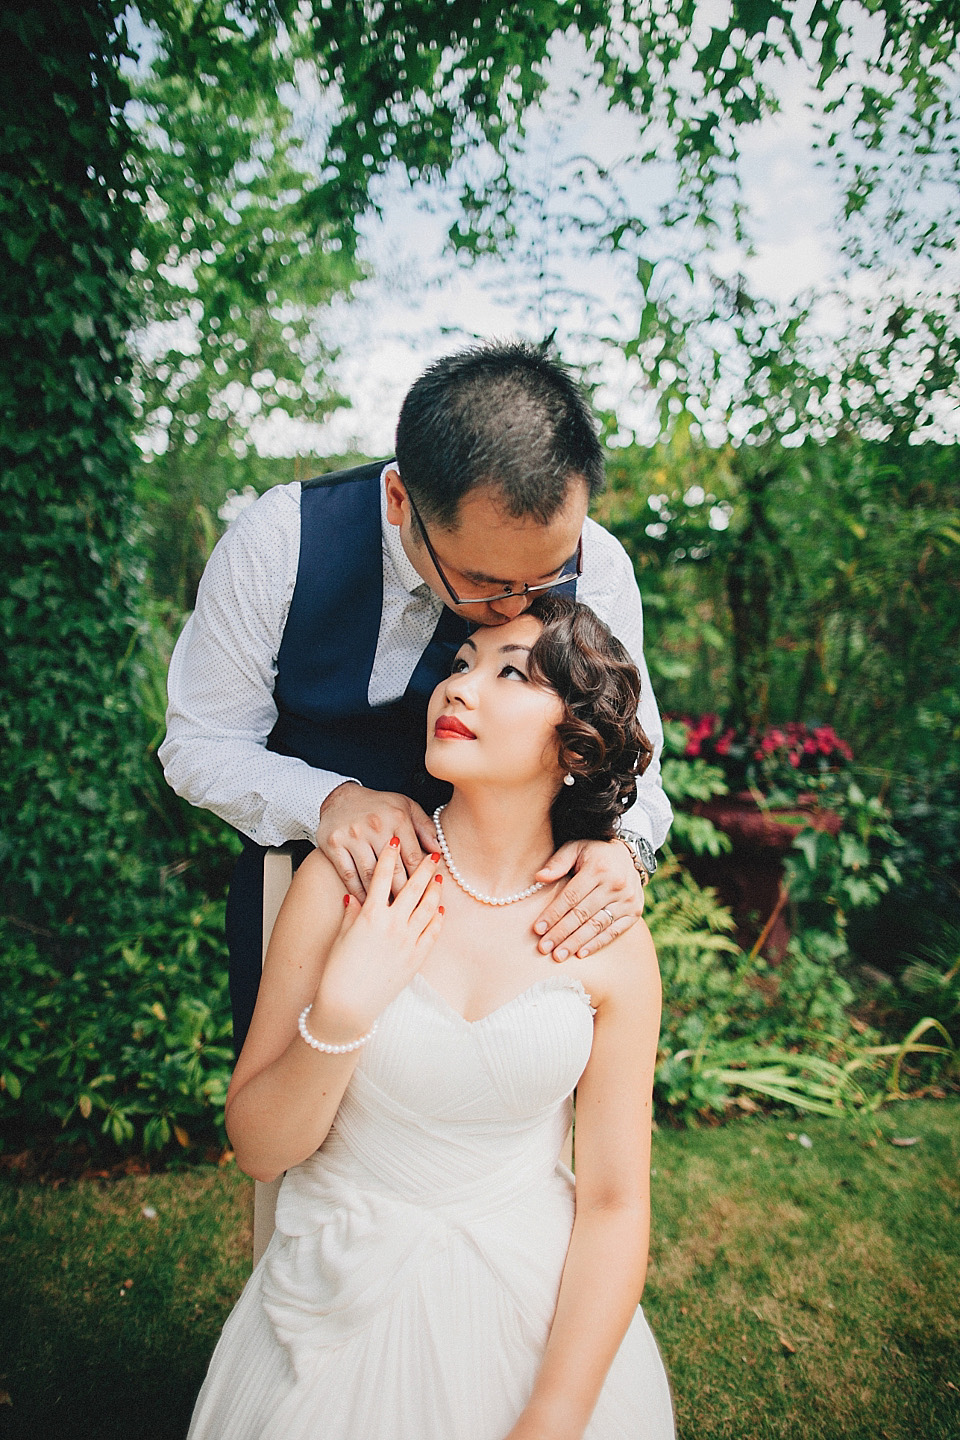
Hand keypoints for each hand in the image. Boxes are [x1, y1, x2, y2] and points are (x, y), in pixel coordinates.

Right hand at [313, 841, 444, 1038]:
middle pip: (413, 887)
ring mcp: (407, 942)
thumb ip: (352, 913)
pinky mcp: (416, 959)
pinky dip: (438, 919)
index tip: (396, 840)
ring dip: (435, 891)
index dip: (389, 856)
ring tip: (439, 878)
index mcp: (371, 915)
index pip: (382, 876)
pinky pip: (432, 933)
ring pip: (428, 908)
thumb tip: (355, 896)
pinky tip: (441, 911)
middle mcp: (392, 925)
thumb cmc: (338, 972)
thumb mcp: (342, 936)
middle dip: (424, 868)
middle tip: (433, 854)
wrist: (348, 1006)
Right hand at [316, 783, 437, 900]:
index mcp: (397, 818)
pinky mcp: (334, 845)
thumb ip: (425, 828)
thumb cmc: (379, 806)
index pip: (413, 857)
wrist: (340, 797)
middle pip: (394, 870)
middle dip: (404, 894)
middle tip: (413, 913)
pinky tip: (367, 902)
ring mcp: (353, 835)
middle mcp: (375, 826)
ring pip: (371, 875)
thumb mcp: (407, 808)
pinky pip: (348, 874)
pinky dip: (358, 892)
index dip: (422, 880)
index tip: (427, 897)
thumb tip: (438, 851)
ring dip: (382, 896)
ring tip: (392, 912)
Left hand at [532, 838, 643, 961]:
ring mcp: (627, 900)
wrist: (629, 854)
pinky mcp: (635, 912)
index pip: (571, 896)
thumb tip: (539, 877)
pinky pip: (613, 931)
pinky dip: (597, 944)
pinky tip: (581, 953)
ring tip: (558, 955)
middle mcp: (615, 885)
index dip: (553, 914)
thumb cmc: (595, 852)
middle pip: (582, 914)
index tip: (538, 930)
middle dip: (561, 933)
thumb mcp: (576, 847)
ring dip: (576, 942)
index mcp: (598, 868)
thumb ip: (558, 862)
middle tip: (544, 948)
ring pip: (597, 926)